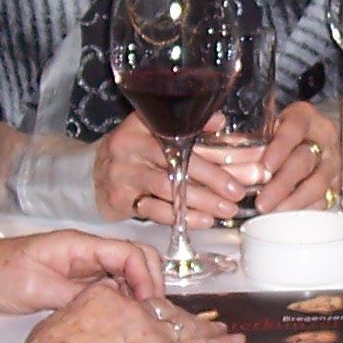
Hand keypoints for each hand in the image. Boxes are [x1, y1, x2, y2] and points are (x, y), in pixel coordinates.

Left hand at [0, 230, 161, 315]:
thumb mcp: (35, 287)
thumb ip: (74, 295)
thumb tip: (111, 307)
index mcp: (79, 245)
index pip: (129, 252)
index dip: (146, 277)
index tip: (148, 305)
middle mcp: (87, 254)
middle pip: (136, 260)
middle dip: (151, 284)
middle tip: (154, 316)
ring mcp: (82, 269)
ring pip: (126, 276)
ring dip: (138, 295)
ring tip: (142, 323)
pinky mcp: (75, 284)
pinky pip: (109, 290)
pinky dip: (122, 303)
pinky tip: (123, 322)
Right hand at [17, 284, 243, 342]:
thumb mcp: (54, 326)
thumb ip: (79, 317)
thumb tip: (86, 325)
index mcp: (103, 296)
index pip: (130, 297)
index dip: (139, 310)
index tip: (143, 318)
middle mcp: (130, 308)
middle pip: (161, 309)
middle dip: (175, 320)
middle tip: (188, 326)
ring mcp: (149, 332)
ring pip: (184, 327)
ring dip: (204, 330)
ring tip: (219, 331)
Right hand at [96, 110, 259, 225]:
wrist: (91, 174)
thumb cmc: (134, 152)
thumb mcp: (154, 131)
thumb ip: (189, 126)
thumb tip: (222, 122)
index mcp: (145, 123)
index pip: (188, 132)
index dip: (221, 145)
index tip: (250, 157)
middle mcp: (132, 145)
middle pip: (180, 161)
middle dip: (215, 177)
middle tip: (239, 190)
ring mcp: (124, 173)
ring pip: (169, 188)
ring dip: (203, 200)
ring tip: (227, 209)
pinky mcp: (121, 198)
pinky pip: (155, 210)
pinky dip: (181, 217)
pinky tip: (203, 221)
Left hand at [250, 99, 337, 213]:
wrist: (312, 135)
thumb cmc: (281, 131)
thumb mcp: (267, 125)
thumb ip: (247, 138)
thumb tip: (219, 159)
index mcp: (304, 117)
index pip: (294, 128)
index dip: (280, 147)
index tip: (266, 165)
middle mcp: (323, 137)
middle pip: (305, 160)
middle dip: (282, 184)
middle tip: (262, 202)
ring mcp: (332, 160)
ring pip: (318, 183)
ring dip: (294, 201)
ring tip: (274, 214)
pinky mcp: (336, 181)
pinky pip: (326, 198)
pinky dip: (307, 210)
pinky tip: (291, 219)